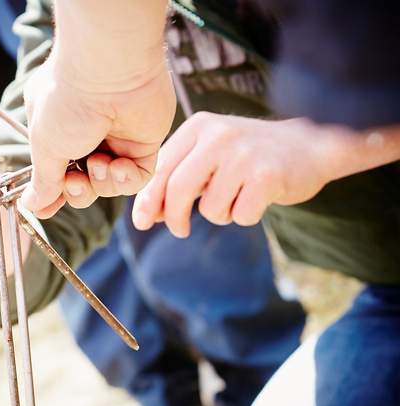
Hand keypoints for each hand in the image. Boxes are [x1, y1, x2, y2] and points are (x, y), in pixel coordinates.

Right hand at [22, 57, 175, 217]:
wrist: (109, 70)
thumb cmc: (68, 100)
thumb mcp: (45, 145)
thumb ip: (44, 181)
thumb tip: (31, 204)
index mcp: (57, 130)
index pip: (55, 173)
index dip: (53, 194)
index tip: (45, 209)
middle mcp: (86, 134)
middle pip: (84, 184)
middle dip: (78, 192)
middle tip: (75, 183)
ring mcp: (116, 138)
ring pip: (110, 184)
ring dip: (103, 183)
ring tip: (100, 163)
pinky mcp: (144, 141)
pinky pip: (137, 176)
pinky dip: (128, 179)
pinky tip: (120, 166)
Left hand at [131, 114, 335, 237]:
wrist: (311, 144)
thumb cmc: (250, 155)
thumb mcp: (210, 154)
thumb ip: (179, 177)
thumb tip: (149, 214)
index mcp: (199, 126)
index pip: (161, 168)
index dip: (148, 199)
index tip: (142, 222)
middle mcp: (219, 135)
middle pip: (178, 189)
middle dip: (174, 217)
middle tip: (179, 230)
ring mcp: (244, 154)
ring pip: (211, 208)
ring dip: (221, 214)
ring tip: (238, 196)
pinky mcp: (268, 176)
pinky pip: (240, 215)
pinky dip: (245, 216)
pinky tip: (258, 198)